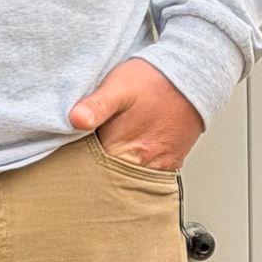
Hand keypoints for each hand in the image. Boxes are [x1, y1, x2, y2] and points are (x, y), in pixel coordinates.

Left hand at [68, 58, 203, 173]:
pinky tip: (128, 156)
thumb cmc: (156, 80)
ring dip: (116, 176)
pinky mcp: (171, 162)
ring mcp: (160, 166)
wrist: (194, 75)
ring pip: (131, 183)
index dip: (77, 173)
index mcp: (125, 152)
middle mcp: (144, 165)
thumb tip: (75, 119)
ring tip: (104, 161)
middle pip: (111, 186)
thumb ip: (96, 105)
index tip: (67, 165)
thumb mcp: (119, 86)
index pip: (93, 178)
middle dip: (95, 179)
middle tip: (80, 168)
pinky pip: (148, 176)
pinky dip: (136, 172)